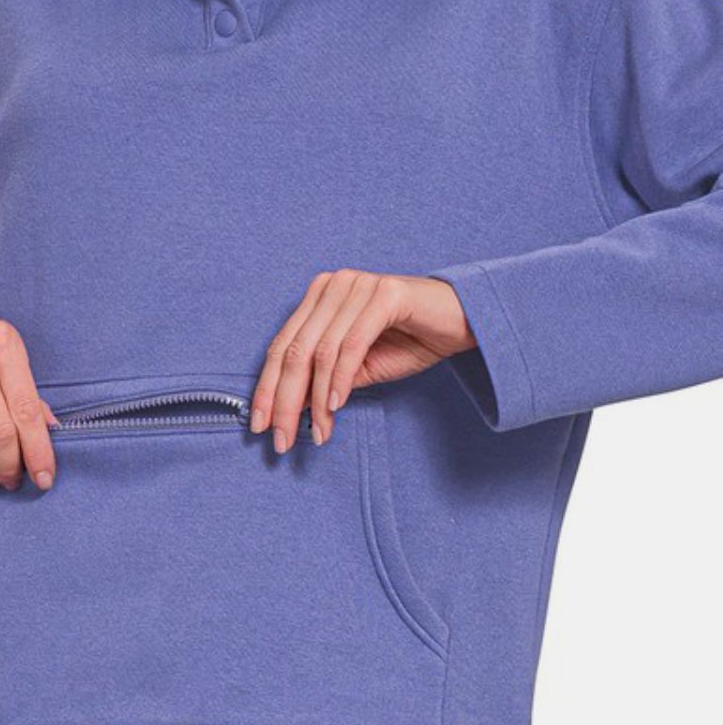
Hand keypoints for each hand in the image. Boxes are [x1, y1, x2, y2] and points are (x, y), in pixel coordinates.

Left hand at [250, 270, 475, 452]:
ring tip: (318, 433)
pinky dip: (340, 379)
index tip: (259, 425)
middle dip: (284, 400)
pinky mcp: (384, 294)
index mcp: (320, 296)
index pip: (282, 346)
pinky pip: (351, 344)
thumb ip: (324, 380)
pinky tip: (336, 405)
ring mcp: (357, 286)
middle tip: (280, 438)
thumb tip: (291, 410)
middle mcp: (333, 285)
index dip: (267, 388)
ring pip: (320, 351)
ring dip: (314, 399)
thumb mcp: (360, 366)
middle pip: (295, 350)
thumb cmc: (411, 340)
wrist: (465, 320)